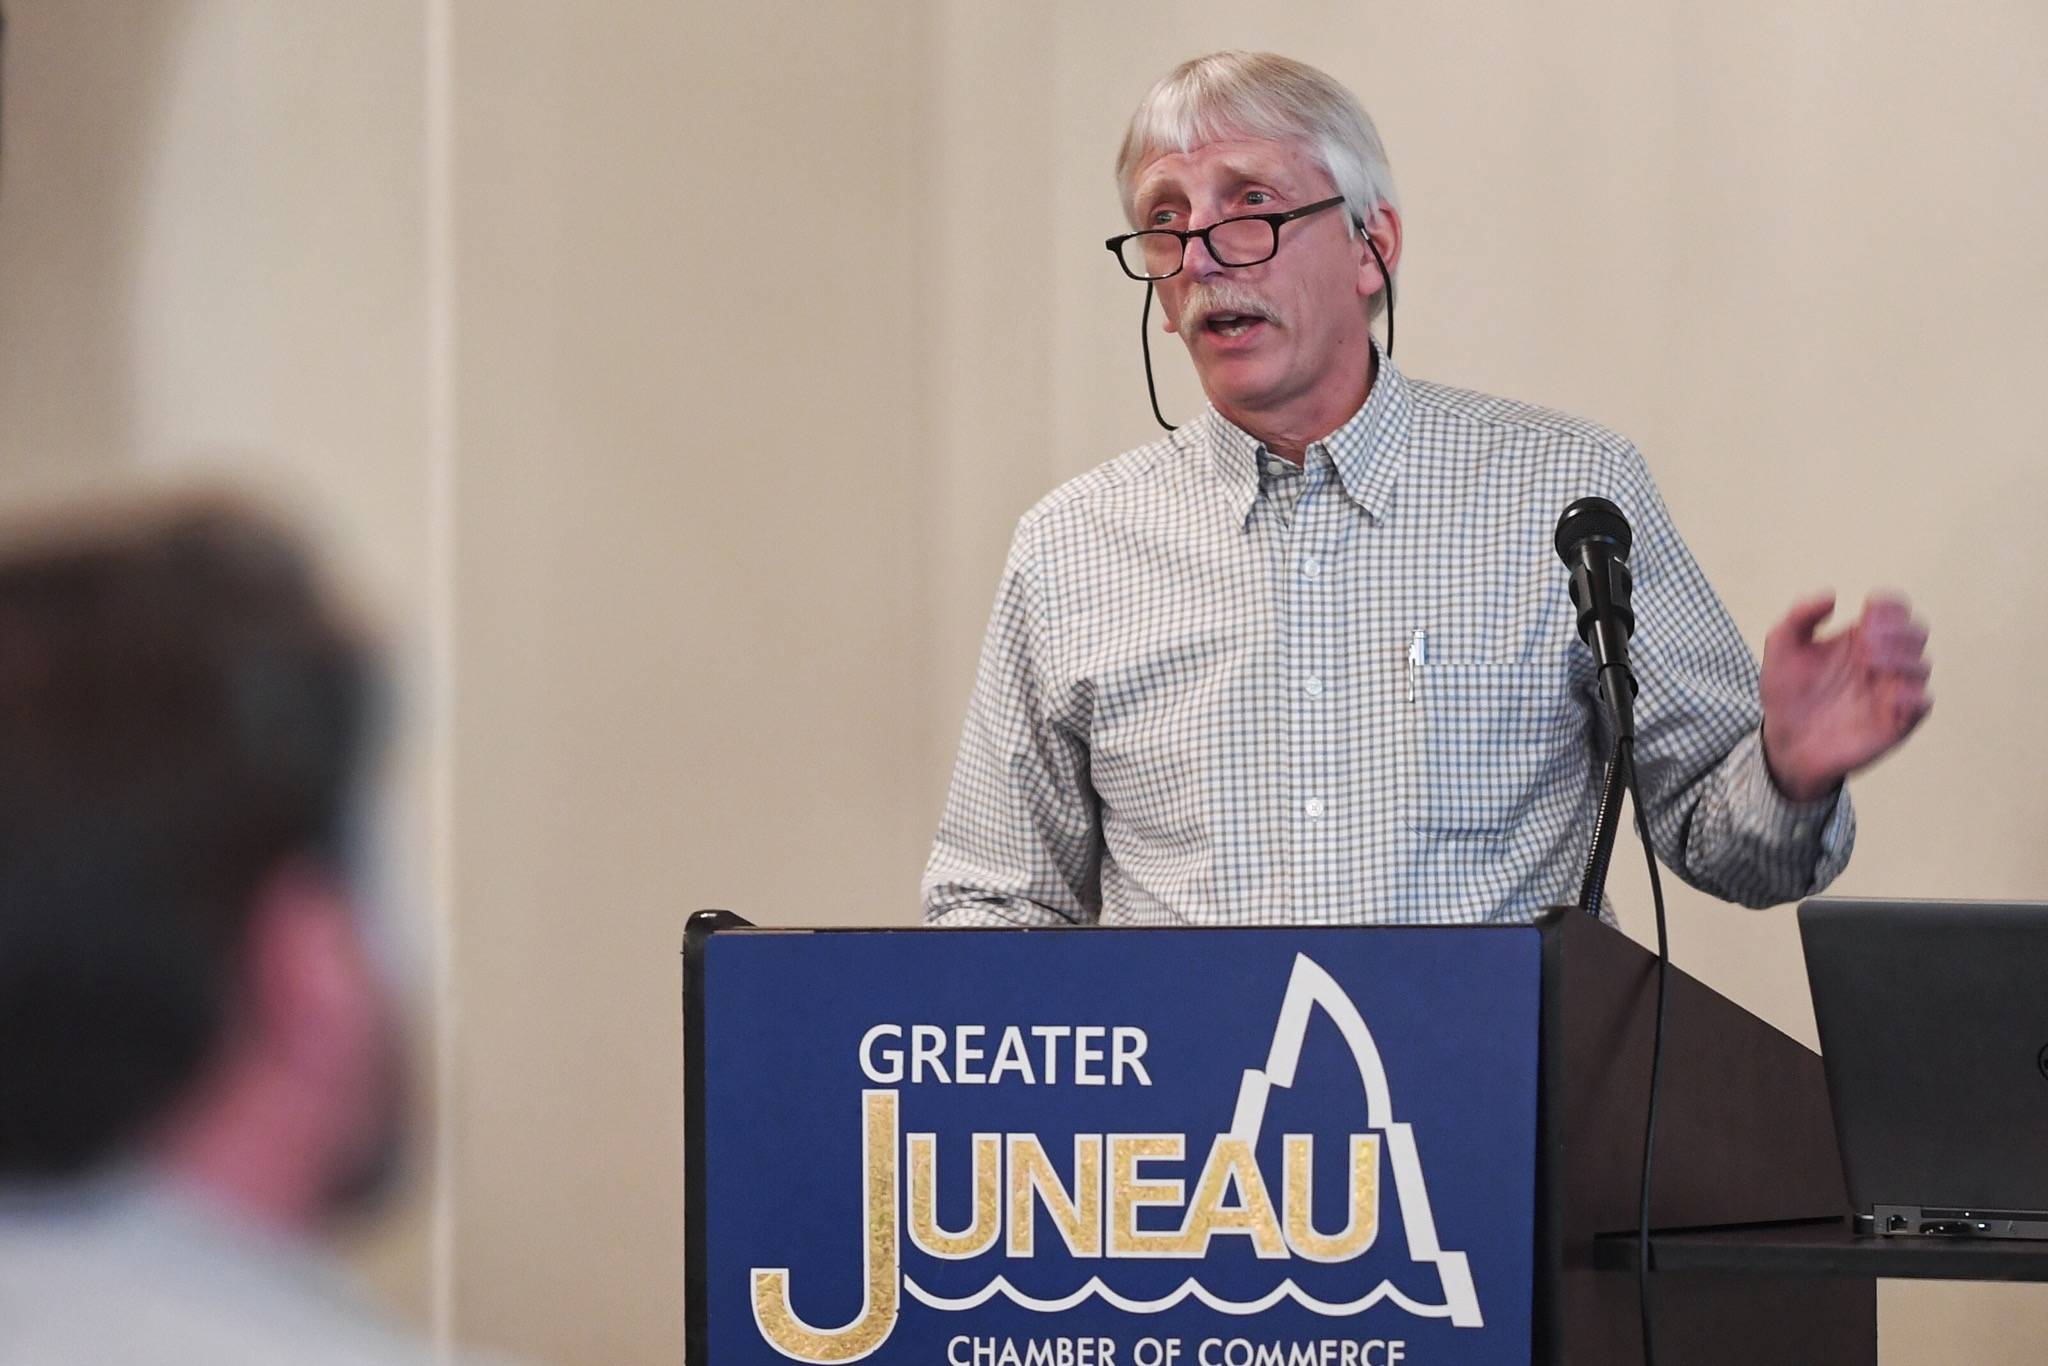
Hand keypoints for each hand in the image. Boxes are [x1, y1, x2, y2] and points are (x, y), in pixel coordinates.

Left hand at [1760, 592, 1931, 802]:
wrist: (1782, 740)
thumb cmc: (1786, 692)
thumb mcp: (1782, 647)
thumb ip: (1800, 616)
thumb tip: (1831, 595)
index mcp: (1861, 637)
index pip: (1895, 609)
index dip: (1890, 605)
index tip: (1868, 611)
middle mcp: (1882, 661)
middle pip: (1917, 632)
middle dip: (1897, 630)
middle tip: (1866, 641)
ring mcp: (1891, 691)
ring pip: (1922, 665)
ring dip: (1901, 658)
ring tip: (1868, 662)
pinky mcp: (1896, 722)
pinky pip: (1923, 703)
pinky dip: (1912, 694)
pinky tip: (1886, 693)